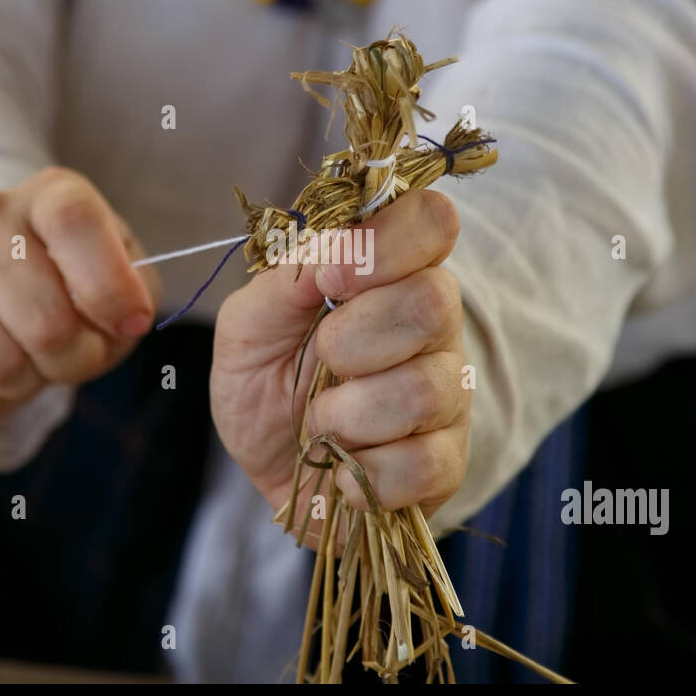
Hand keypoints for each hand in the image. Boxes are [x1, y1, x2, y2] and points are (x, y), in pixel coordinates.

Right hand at [0, 166, 160, 422]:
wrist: (0, 277)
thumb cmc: (80, 280)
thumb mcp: (125, 274)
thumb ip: (133, 292)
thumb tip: (123, 319)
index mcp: (50, 193)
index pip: (73, 222)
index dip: (109, 287)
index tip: (131, 321)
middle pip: (42, 321)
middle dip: (77, 358)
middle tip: (81, 351)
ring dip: (33, 382)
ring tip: (37, 358)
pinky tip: (1, 371)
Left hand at [211, 190, 469, 541]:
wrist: (269, 471)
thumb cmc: (265, 385)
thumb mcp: (247, 327)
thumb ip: (285, 281)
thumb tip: (333, 250)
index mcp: (392, 274)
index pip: (431, 221)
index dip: (386, 243)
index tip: (331, 279)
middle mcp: (434, 327)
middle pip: (434, 303)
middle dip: (353, 338)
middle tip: (321, 358)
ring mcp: (448, 396)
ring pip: (425, 390)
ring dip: (347, 414)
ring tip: (321, 424)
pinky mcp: (447, 464)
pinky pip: (424, 464)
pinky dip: (363, 474)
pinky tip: (343, 470)